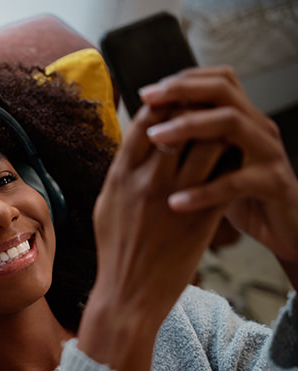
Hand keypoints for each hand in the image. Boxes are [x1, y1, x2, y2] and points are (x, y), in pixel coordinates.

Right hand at [77, 103, 224, 370]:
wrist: (128, 294)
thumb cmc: (114, 250)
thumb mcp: (105, 205)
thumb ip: (120, 172)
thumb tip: (133, 146)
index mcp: (121, 174)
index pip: (146, 118)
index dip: (165, 102)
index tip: (176, 102)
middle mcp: (147, 179)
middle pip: (181, 121)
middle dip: (195, 109)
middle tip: (206, 109)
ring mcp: (176, 196)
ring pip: (210, 142)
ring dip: (219, 131)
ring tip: (224, 131)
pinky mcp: (201, 216)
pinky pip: (225, 175)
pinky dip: (231, 162)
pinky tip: (233, 160)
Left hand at [140, 67, 297, 263]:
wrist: (286, 229)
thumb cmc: (245, 197)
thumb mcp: (216, 164)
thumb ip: (194, 145)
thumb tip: (148, 130)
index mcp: (244, 121)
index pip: (218, 81)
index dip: (183, 80)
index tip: (148, 92)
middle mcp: (258, 128)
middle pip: (223, 91)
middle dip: (182, 91)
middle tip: (148, 100)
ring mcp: (268, 153)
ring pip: (231, 123)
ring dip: (189, 126)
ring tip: (155, 138)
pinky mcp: (273, 183)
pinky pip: (236, 182)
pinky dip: (204, 191)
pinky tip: (176, 201)